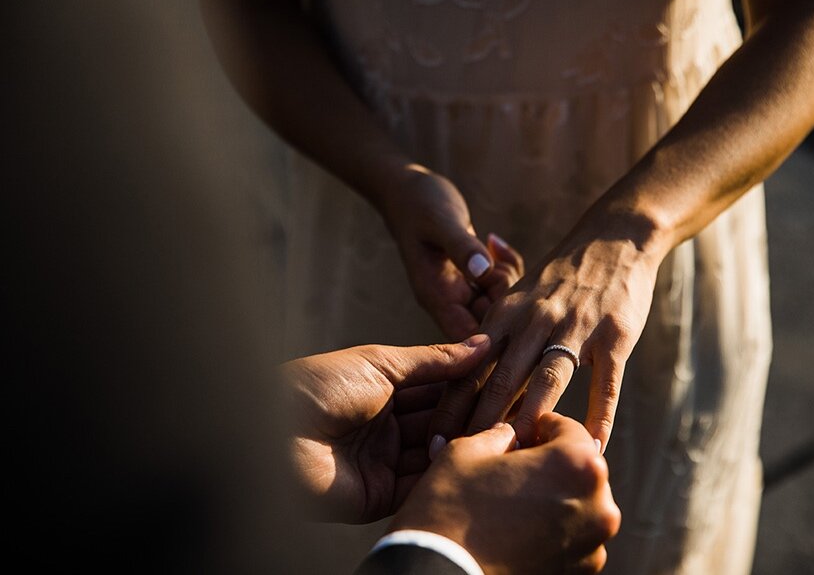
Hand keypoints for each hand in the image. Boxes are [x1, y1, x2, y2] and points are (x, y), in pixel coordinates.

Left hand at [285, 335, 490, 522]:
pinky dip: (446, 475)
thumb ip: (434, 360)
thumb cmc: (317, 387)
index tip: (507, 375)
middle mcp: (385, 425)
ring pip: (434, 454)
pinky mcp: (378, 495)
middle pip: (438, 420)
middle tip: (515, 408)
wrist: (272, 433)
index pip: (436, 386)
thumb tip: (481, 344)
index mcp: (382, 389)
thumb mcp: (380, 362)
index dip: (469, 382)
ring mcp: (382, 461)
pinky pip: (420, 485)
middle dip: (472, 415)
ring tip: (505, 434)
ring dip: (463, 445)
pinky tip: (476, 462)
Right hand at [381, 163, 523, 339]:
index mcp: (435, 295)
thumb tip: (482, 271)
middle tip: (501, 264)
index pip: (467, 336)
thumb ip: (461, 246)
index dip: (493, 328)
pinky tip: (494, 243)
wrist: (405, 190)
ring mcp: (460, 289)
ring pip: (499, 302)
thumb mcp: (441, 221)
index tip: (508, 298)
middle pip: (490, 321)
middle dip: (507, 296)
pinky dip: (506, 266)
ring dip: (509, 277)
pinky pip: (499, 284)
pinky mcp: (471, 276)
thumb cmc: (418, 203)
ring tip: (493, 248)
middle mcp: (448, 299)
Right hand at [391, 413, 620, 574]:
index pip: (569, 431)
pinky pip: (573, 540)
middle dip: (550, 466)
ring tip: (513, 504)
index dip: (540, 428)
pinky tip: (517, 532)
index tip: (519, 436)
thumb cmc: (451, 509)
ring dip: (553, 499)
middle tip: (514, 470)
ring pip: (578, 506)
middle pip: (579, 470)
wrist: (438, 574)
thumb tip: (509, 436)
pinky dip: (552, 532)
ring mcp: (593, 545)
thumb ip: (499, 436)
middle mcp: (598, 505)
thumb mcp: (467, 452)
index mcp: (577, 464)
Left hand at [430, 212, 662, 449]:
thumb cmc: (560, 280)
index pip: (468, 369)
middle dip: (477, 424)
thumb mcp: (517, 298)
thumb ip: (491, 337)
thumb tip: (456, 375)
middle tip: (460, 462)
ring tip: (516, 459)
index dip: (448, 409)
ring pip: (545, 381)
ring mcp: (574, 328)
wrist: (615, 239)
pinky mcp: (614, 336)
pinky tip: (592, 446)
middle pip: (499, 379)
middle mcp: (532, 321)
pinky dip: (598, 417)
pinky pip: (604, 383)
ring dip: (529, 420)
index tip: (430, 446)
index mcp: (503, 316)